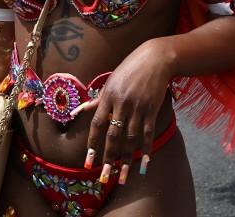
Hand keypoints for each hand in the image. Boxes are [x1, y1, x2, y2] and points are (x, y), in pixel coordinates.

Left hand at [83, 40, 172, 184]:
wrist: (156, 59)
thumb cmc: (130, 69)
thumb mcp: (111, 80)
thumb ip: (97, 99)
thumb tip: (79, 110)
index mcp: (109, 95)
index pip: (97, 124)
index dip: (92, 144)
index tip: (88, 161)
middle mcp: (122, 103)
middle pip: (113, 135)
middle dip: (108, 157)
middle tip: (104, 176)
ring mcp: (139, 107)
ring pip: (131, 138)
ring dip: (126, 158)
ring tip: (123, 175)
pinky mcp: (152, 109)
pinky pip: (148, 133)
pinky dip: (146, 148)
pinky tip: (144, 162)